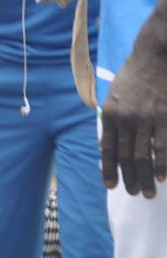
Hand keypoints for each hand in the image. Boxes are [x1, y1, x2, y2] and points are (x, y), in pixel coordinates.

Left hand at [100, 13, 166, 197]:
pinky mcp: (165, 114)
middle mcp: (125, 120)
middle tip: (134, 193)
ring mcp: (146, 118)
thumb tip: (108, 143)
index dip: (109, 170)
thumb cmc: (135, 74)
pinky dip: (162, 163)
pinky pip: (163, 145)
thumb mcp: (113, 95)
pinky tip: (163, 176)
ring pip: (144, 156)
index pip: (108, 150)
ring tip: (148, 192)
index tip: (111, 186)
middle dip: (129, 179)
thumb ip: (112, 120)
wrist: (157, 53)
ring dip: (146, 177)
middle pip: (126, 157)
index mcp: (109, 116)